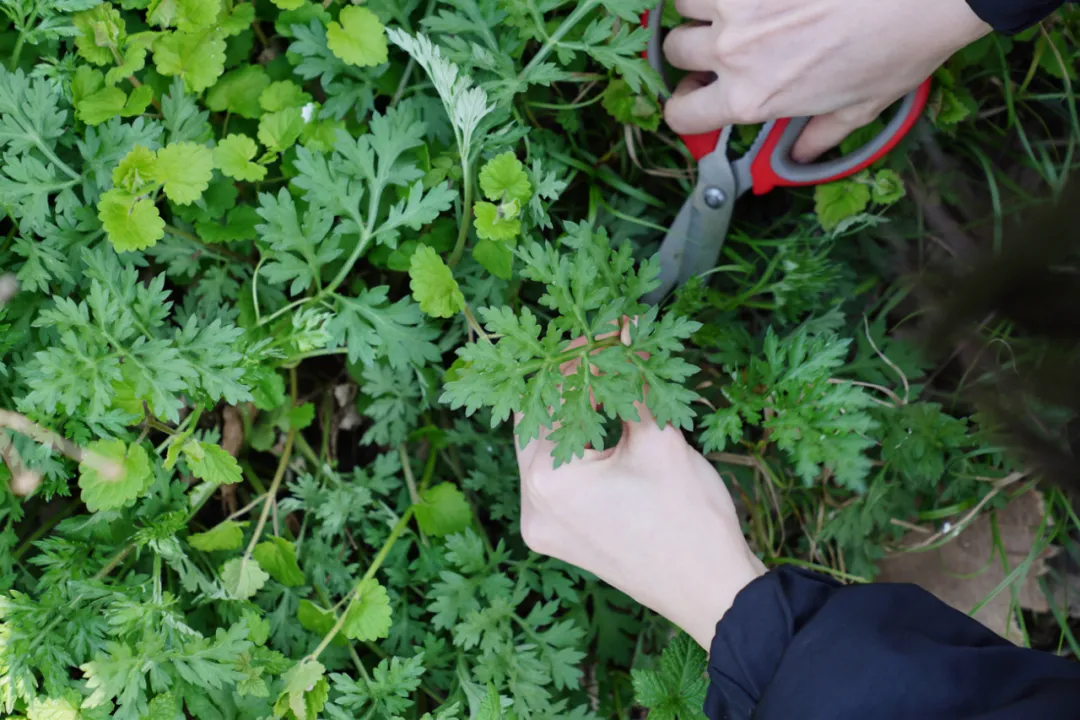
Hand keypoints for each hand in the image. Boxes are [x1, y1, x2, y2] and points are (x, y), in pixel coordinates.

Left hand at [514, 322, 763, 649]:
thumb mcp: (661, 439)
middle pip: (536, 422)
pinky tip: (601, 429)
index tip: (605, 333)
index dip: (578, 358)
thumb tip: (625, 330)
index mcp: (547, 480)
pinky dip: (575, 451)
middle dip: (568, 385)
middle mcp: (531, 506)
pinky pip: (555, 480)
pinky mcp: (558, 539)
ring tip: (603, 386)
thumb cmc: (690, 519)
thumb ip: (633, 380)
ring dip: (571, 416)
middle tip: (600, 354)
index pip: (550, 396)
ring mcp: (541, 527)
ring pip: (545, 451)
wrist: (712, 592)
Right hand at [661, 0, 990, 160]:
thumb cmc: (899, 46)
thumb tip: (804, 152)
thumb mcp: (862, 106)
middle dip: (693, 51)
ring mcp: (736, 0)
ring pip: (683, 3)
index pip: (682, 114)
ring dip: (702, 7)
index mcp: (752, 96)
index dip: (684, 110)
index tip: (695, 99)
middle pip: (674, 51)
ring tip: (734, 8)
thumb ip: (821, 134)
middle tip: (721, 45)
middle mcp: (733, 50)